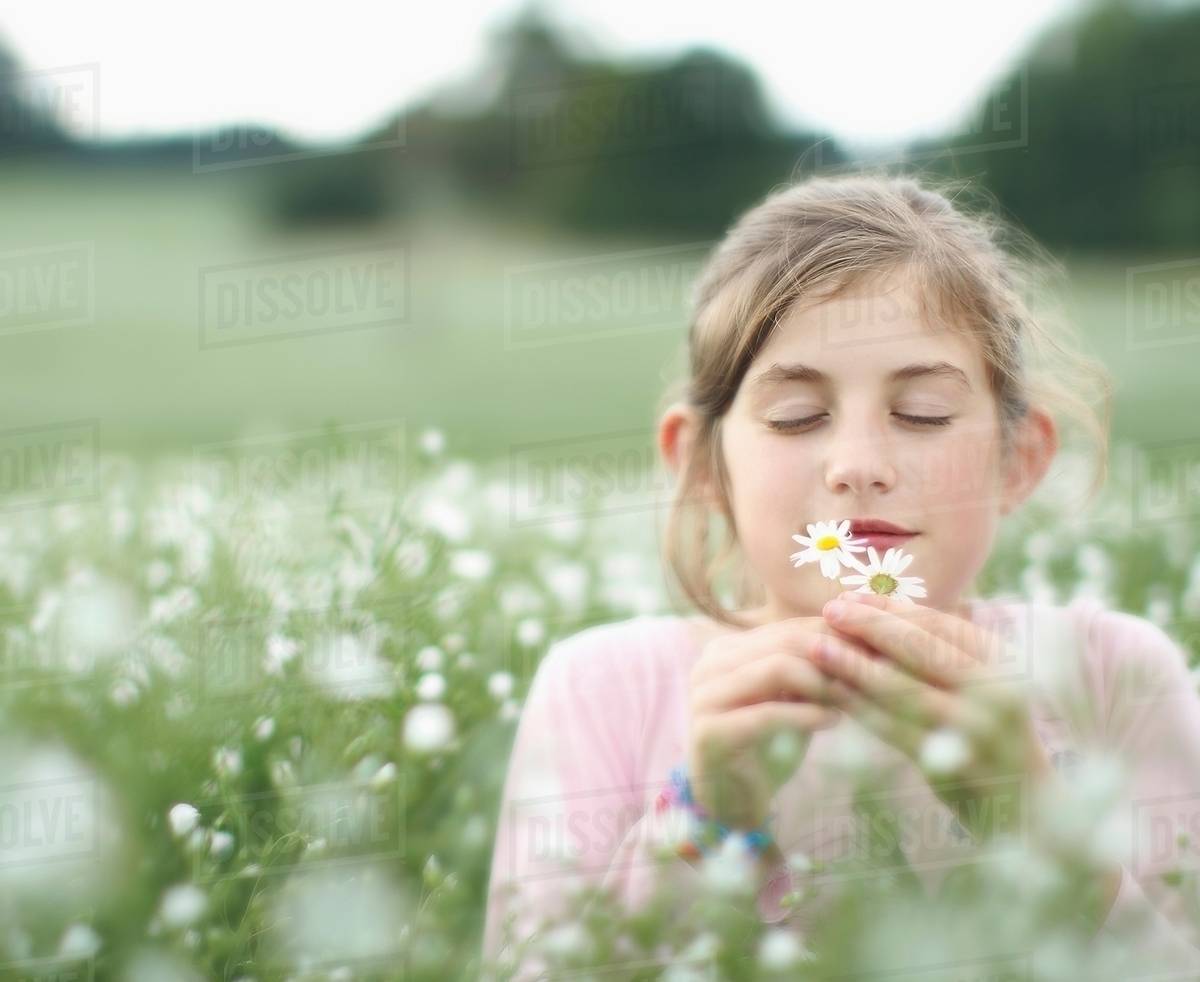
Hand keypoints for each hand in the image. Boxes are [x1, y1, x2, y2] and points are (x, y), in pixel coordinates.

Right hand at [686, 616, 856, 839]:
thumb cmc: (768, 746)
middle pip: (783, 642)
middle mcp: (710, 665)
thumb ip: (813, 671)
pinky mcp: (709, 731)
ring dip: (821, 682)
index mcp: (726, 649)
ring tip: (851, 697)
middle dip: (832, 655)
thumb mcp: (793, 700)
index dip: (834, 636)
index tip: (874, 650)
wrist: (733, 799)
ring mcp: (705, 696)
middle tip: (869, 671)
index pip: (788, 628)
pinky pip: (767, 713)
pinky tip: (833, 722)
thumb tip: (862, 639)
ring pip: (775, 668)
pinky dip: (806, 715)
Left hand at [811, 590, 1053, 842]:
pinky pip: (893, 728)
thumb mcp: (980, 682)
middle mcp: (994, 692)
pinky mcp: (949, 764)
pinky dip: (860, 706)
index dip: (891, 608)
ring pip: (902, 688)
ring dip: (854, 665)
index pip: (938, 623)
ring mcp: (973, 730)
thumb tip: (877, 606)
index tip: (852, 596)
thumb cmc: (989, 729)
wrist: (1024, 802)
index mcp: (1002, 663)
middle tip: (830, 610)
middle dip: (870, 626)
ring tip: (818, 646)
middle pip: (920, 649)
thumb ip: (938, 648)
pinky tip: (833, 691)